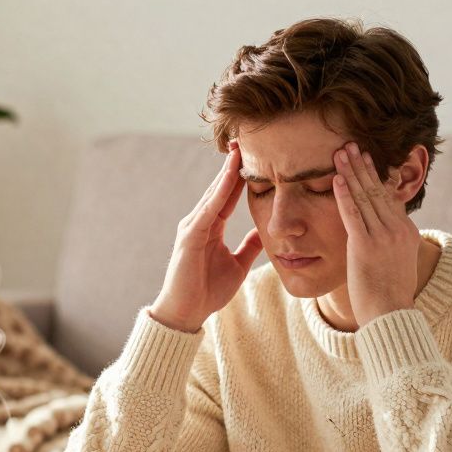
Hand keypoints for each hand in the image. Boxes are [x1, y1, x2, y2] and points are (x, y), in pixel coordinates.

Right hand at [150, 140, 262, 332]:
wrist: (185, 313)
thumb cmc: (207, 292)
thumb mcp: (238, 265)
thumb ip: (250, 247)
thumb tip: (266, 232)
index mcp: (211, 227)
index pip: (228, 194)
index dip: (241, 174)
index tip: (256, 154)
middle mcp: (200, 221)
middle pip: (219, 187)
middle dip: (233, 164)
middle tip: (247, 137)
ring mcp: (192, 227)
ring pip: (214, 193)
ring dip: (227, 171)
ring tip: (240, 149)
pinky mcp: (190, 236)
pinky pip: (209, 209)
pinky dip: (220, 192)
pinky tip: (231, 176)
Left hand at [333, 141, 420, 327]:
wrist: (391, 315)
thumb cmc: (390, 295)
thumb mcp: (396, 263)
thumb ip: (389, 245)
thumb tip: (381, 238)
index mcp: (406, 231)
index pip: (388, 197)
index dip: (375, 175)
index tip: (366, 158)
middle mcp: (397, 229)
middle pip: (377, 190)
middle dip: (362, 165)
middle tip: (351, 144)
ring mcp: (383, 236)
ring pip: (365, 197)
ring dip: (351, 171)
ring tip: (340, 151)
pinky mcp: (365, 246)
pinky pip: (353, 214)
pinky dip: (344, 194)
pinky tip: (337, 177)